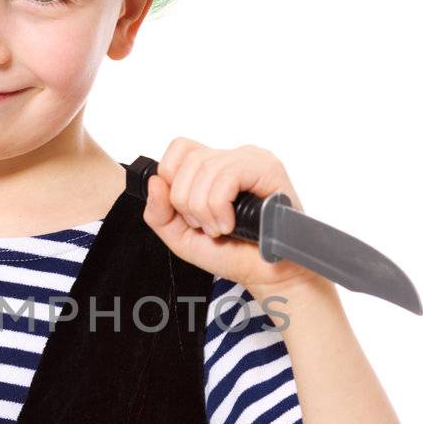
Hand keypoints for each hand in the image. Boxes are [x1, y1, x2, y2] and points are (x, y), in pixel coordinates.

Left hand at [142, 137, 318, 299]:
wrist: (265, 274)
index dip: (172, 178)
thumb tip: (155, 182)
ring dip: (204, 209)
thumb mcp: (181, 236)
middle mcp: (233, 158)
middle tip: (204, 226)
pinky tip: (230, 224)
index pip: (180, 148)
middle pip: (188, 160)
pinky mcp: (267, 168)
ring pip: (205, 168)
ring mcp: (251, 160)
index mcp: (214, 167)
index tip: (182, 210)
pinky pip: (227, 176)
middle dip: (186, 201)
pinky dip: (220, 207)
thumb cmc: (232, 253)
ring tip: (219, 228)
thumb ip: (159, 212)